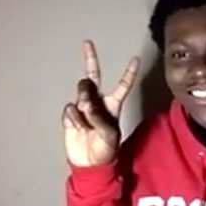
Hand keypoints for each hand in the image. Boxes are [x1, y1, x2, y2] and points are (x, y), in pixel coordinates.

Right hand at [63, 41, 138, 167]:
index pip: (122, 85)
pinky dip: (74, 118)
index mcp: (113, 105)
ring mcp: (82, 107)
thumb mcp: (109, 134)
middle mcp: (97, 102)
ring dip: (84, 101)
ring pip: (81, 93)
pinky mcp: (70, 115)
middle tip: (88, 43)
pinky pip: (70, 110)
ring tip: (86, 117)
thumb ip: (99, 117)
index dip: (128, 73)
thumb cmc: (106, 149)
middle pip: (93, 77)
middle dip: (91, 59)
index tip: (136, 59)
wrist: (88, 162)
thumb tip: (84, 104)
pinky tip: (78, 128)